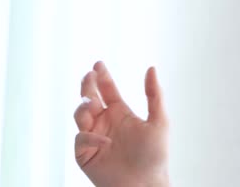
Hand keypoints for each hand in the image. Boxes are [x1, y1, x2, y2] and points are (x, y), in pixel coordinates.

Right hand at [74, 61, 169, 186]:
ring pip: (80, 115)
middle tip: (89, 76)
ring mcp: (94, 137)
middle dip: (87, 86)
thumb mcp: (159, 120)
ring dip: (84, 107)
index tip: (98, 64)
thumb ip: (154, 94)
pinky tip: (105, 140)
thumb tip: (151, 68)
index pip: (107, 90)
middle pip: (89, 98)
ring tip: (92, 104)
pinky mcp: (85, 154)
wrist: (146, 184)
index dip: (101, 77)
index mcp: (120, 113)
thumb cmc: (155, 155)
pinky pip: (81, 139)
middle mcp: (105, 122)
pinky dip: (90, 137)